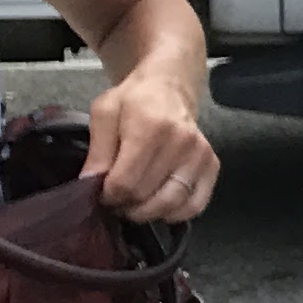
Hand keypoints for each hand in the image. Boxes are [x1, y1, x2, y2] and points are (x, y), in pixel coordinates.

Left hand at [83, 71, 217, 222]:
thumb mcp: (104, 114)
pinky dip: (175, 214)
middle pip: (146, 196)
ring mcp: (200, 156)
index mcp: (151, 127)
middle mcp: (181, 142)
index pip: (125, 182)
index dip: (108, 195)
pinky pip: (195, 205)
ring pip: (171, 205)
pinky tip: (159, 205)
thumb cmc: (133, 101)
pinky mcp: (212, 165)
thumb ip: (97, 150)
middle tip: (115, 199)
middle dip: (125, 204)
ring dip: (147, 213)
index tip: (101, 193)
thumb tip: (90, 184)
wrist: (168, 88)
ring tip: (134, 204)